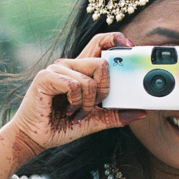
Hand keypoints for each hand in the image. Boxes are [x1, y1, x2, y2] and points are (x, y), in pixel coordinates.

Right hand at [9, 32, 145, 156]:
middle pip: (101, 61)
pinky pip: (74, 85)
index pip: (100, 42)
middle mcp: (69, 64)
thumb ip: (116, 115)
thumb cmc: (62, 126)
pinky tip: (68, 110)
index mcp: (80, 69)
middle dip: (105, 88)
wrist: (36, 138)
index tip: (130, 47)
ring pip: (90, 78)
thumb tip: (142, 112)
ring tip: (77, 112)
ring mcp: (56, 69)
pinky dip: (76, 102)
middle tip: (95, 105)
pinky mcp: (45, 77)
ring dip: (89, 102)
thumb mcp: (96, 120)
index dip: (116, 40)